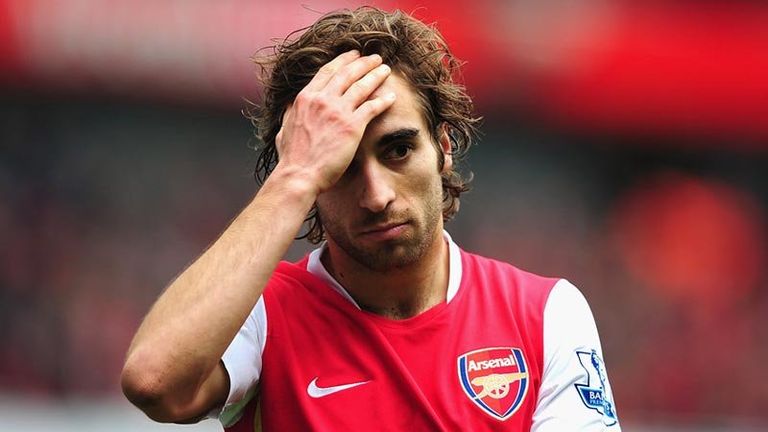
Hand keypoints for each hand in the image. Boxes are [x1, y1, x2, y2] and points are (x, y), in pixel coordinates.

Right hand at [273, 50, 395, 194]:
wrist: (299, 175)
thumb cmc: (292, 158)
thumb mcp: (285, 128)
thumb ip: (290, 113)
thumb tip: (291, 106)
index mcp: (305, 98)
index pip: (327, 72)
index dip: (342, 61)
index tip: (353, 55)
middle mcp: (322, 100)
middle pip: (347, 74)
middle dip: (363, 63)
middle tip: (374, 58)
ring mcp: (338, 112)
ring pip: (361, 86)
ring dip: (375, 75)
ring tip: (385, 70)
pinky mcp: (352, 126)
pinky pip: (372, 107)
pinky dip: (382, 100)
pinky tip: (391, 97)